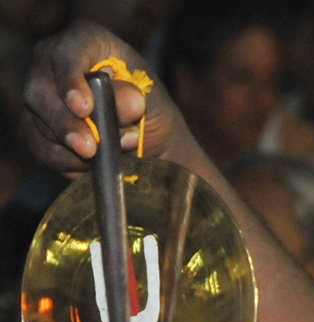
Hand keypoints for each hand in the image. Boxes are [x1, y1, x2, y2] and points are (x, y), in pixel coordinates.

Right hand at [22, 21, 190, 173]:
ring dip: (70, 145)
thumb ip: (138, 98)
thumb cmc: (149, 110)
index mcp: (88, 42)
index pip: (68, 52)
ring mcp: (42, 92)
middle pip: (41, 88)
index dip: (71, 79)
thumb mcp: (154, 102)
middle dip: (64, 123)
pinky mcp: (36, 124)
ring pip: (38, 119)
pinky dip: (62, 159)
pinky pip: (39, 144)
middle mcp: (54, 61)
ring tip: (102, 156)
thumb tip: (126, 101)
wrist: (146, 140)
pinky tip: (85, 165)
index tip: (84, 109)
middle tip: (88, 148)